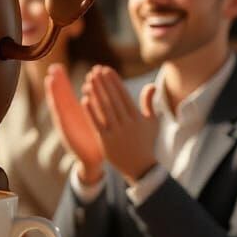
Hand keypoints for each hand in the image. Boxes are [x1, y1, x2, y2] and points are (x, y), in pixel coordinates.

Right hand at [45, 63, 104, 184]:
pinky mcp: (66, 133)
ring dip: (54, 92)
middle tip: (51, 67)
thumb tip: (94, 87)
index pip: (66, 92)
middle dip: (56, 82)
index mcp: (75, 110)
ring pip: (58, 105)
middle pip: (59, 95)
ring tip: (50, 78)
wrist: (93, 159)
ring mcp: (65, 124)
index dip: (62, 80)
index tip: (57, 66)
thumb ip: (94, 103)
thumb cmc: (95, 137)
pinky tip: (55, 100)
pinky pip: (61, 119)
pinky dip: (58, 110)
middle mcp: (67, 116)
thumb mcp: (95, 117)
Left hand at [81, 66, 159, 183]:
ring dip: (96, 93)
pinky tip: (84, 99)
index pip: (124, 95)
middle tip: (94, 70)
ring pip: (104, 109)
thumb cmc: (146, 142)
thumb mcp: (151, 123)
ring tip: (88, 80)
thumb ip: (149, 103)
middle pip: (113, 99)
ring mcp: (117, 133)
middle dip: (103, 83)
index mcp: (138, 118)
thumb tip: (152, 85)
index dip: (114, 81)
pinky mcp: (106, 142)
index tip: (106, 69)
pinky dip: (91, 112)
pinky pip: (97, 124)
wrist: (141, 167)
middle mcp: (128, 124)